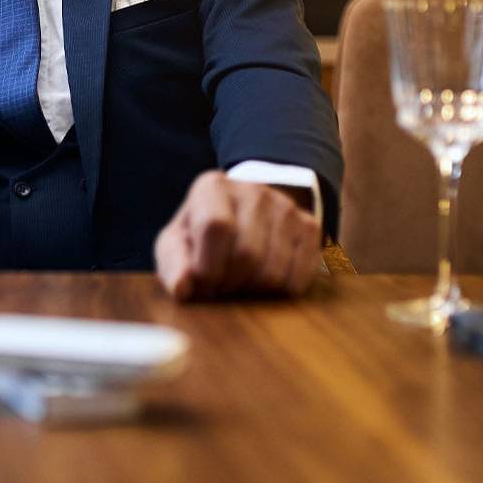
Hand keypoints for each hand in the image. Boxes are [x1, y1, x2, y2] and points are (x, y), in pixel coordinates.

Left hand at [154, 170, 320, 300]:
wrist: (241, 218)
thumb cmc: (200, 237)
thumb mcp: (176, 245)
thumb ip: (173, 265)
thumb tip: (182, 288)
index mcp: (212, 187)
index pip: (216, 227)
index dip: (207, 267)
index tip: (202, 284)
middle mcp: (253, 190)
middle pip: (247, 254)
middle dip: (230, 284)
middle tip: (221, 287)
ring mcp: (286, 207)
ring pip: (274, 272)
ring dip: (253, 292)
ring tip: (240, 284)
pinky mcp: (309, 227)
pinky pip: (298, 280)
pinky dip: (277, 294)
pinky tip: (263, 284)